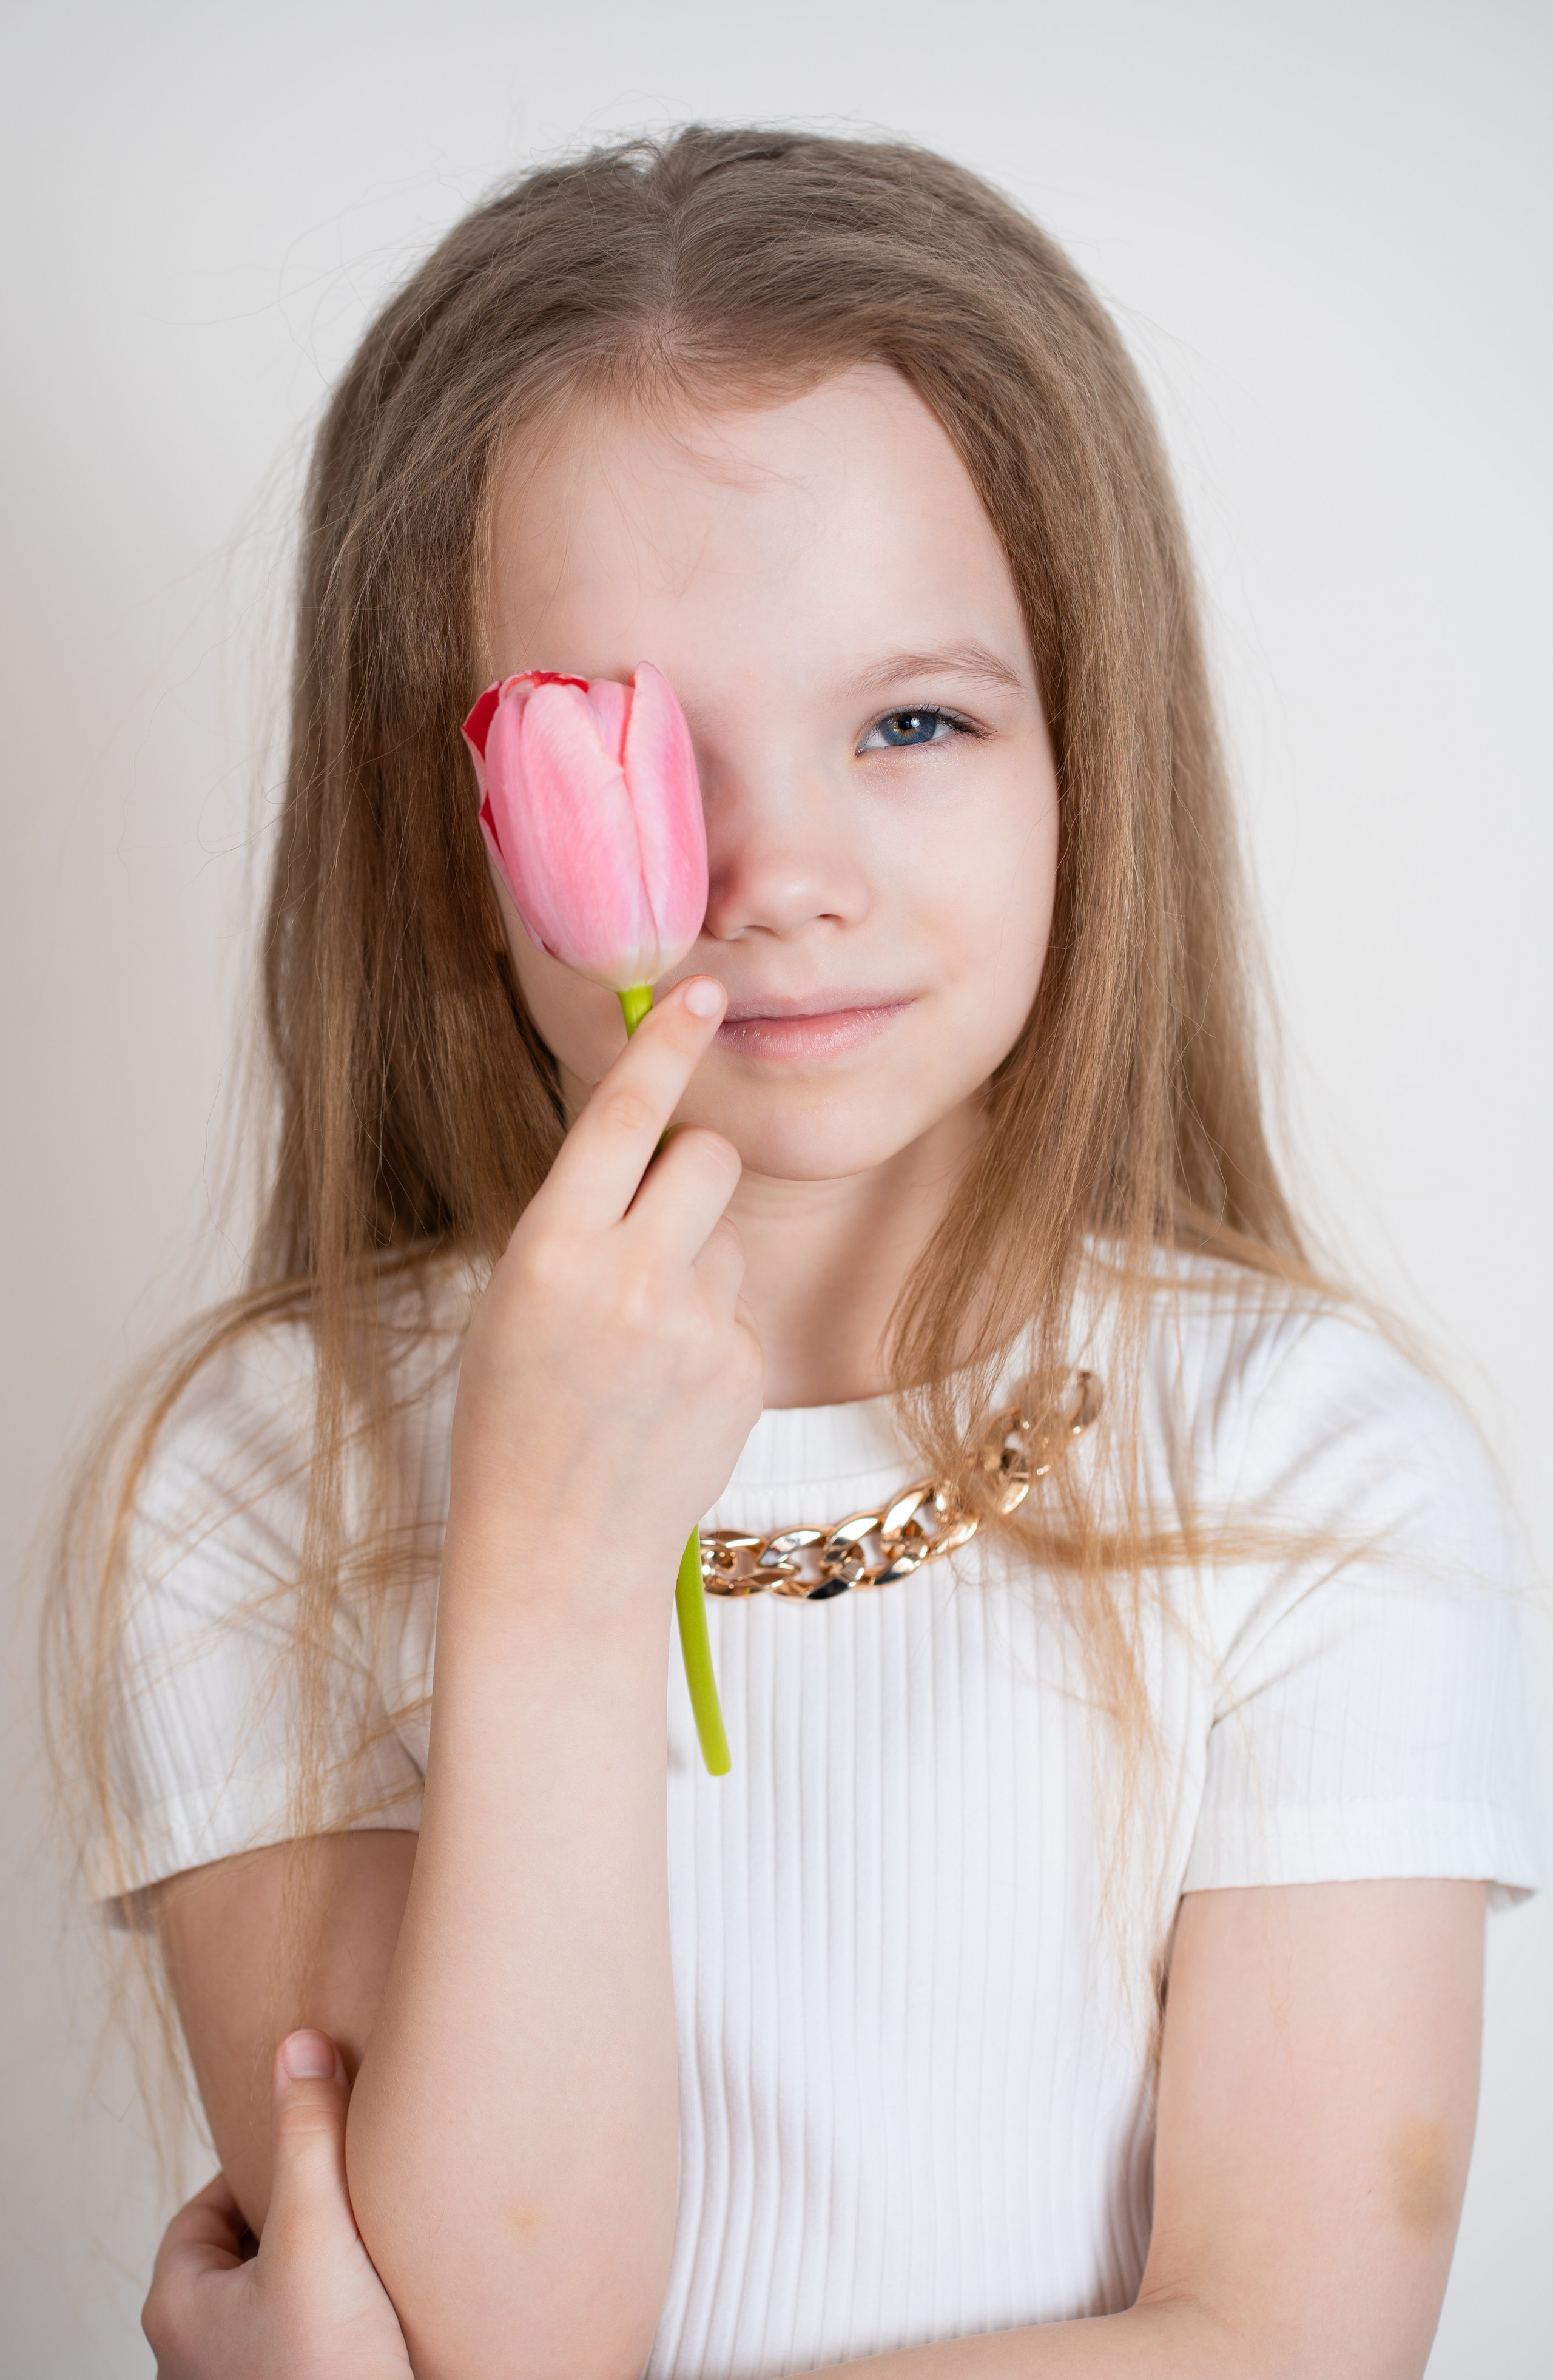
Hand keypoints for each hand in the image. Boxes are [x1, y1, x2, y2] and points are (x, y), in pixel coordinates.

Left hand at [142, 2029, 412, 2379]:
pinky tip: (391, 2300)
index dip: (262, 2168)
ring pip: (283, 2298)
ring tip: (376, 2242)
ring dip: (327, 2266)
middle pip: (245, 2252)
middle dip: (301, 2216)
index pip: (206, 2208)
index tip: (317, 2149)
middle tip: (353, 2189)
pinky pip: (315, 2338)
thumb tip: (296, 2045)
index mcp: (178, 2309)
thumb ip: (308, 2137)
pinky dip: (347, 2312)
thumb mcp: (317, 2236)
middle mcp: (200, 2355)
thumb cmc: (332, 2379)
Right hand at [449, 973, 762, 1619]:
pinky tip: (669, 1392)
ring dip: (697, 1267)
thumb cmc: (517, 1416)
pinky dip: (713, 1335)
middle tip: (649, 1235)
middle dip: (690, 1174)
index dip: (664, 1047)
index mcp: (550, 1251)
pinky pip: (742, 1308)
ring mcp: (695, 1327)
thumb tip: (652, 1147)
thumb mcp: (516, 1300)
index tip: (702, 991)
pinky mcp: (743, 1369)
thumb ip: (581, 1220)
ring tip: (643, 1348)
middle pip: (704, 1158)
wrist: (557, 1547)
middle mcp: (628, 1279)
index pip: (619, 1117)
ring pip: (728, 1236)